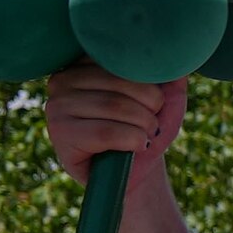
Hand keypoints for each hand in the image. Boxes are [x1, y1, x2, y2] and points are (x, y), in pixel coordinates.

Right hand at [41, 71, 187, 177]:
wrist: (132, 172)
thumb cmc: (145, 129)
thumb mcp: (167, 101)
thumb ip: (171, 78)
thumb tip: (176, 61)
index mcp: (85, 62)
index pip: (126, 60)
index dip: (152, 85)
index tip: (154, 104)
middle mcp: (63, 79)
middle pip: (123, 81)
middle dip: (152, 106)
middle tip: (152, 124)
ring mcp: (56, 105)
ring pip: (116, 105)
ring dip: (145, 125)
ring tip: (145, 135)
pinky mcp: (60, 133)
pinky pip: (107, 132)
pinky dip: (134, 140)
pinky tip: (136, 147)